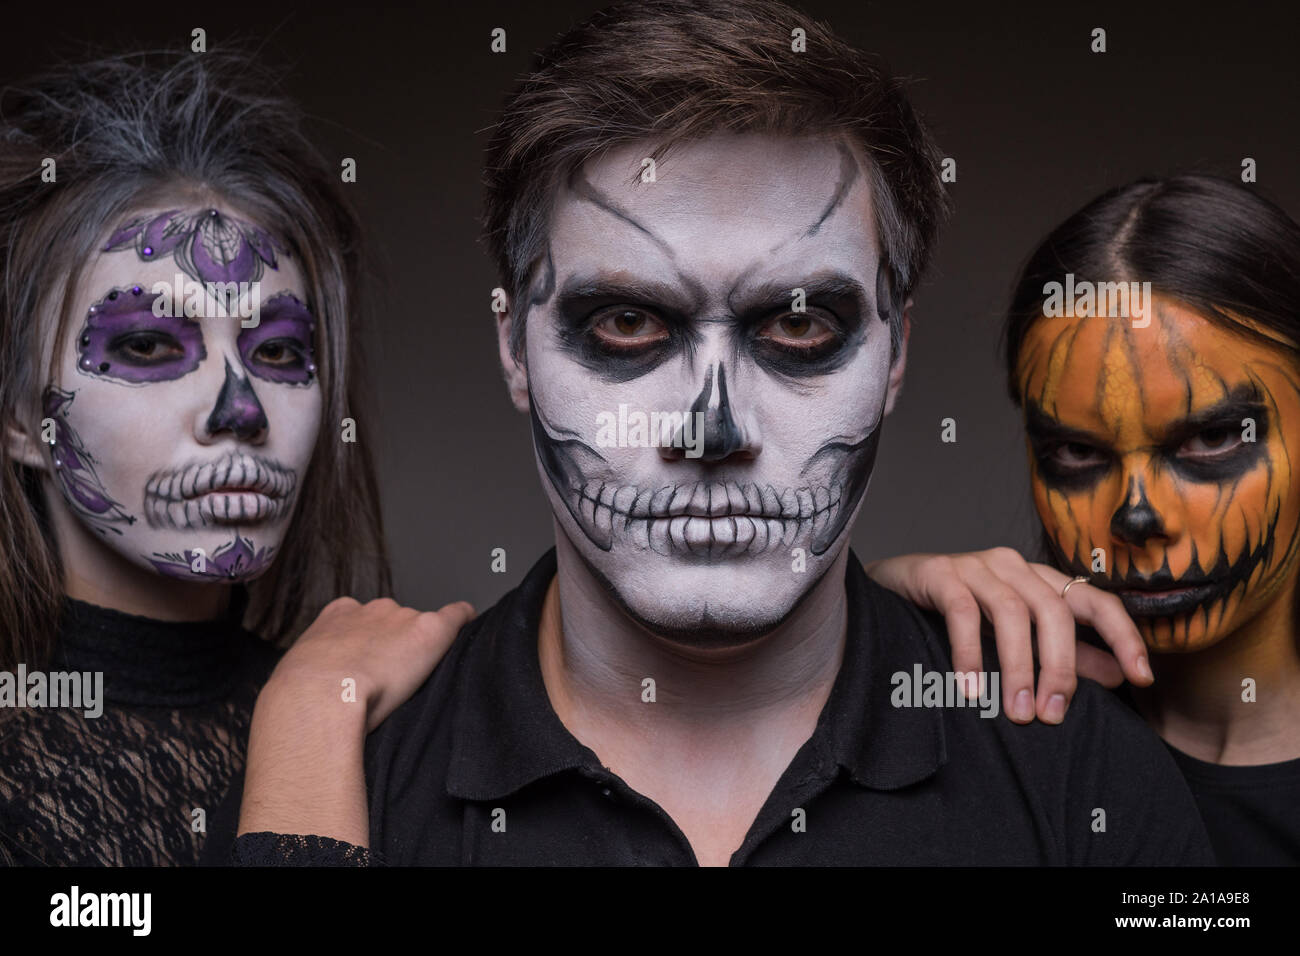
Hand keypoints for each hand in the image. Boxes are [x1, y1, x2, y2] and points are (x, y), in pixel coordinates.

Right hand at [237, 596, 473, 844]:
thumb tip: (316, 694)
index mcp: (336, 617)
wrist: (318, 699)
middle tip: (393, 678)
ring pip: (422, 627)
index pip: (361, 619)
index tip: (372, 663)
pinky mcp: (430, 631)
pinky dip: (464, 622)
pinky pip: (457, 617)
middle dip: (397, 644)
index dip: (369, 642)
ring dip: (421, 648)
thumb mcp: (298, 677)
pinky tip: (470, 629)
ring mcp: (402, 618)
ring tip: (418, 678)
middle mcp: (370, 610)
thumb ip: (315, 674)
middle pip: (394, 621)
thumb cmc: (301, 700)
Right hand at [864, 548, 1151, 724]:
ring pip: (1011, 613)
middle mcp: (1012, 565)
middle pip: (1054, 611)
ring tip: (1017, 712)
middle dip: (1060, 667)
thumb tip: (1119, 676)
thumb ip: (1065, 653)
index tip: (1141, 678)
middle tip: (1052, 715)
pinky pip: (962, 613)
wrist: (889, 590)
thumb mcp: (1014, 635)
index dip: (1122, 637)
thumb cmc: (956, 615)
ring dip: (1018, 668)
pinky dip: (970, 654)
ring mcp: (975, 566)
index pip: (1095, 600)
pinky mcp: (939, 573)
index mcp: (1039, 579)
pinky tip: (971, 690)